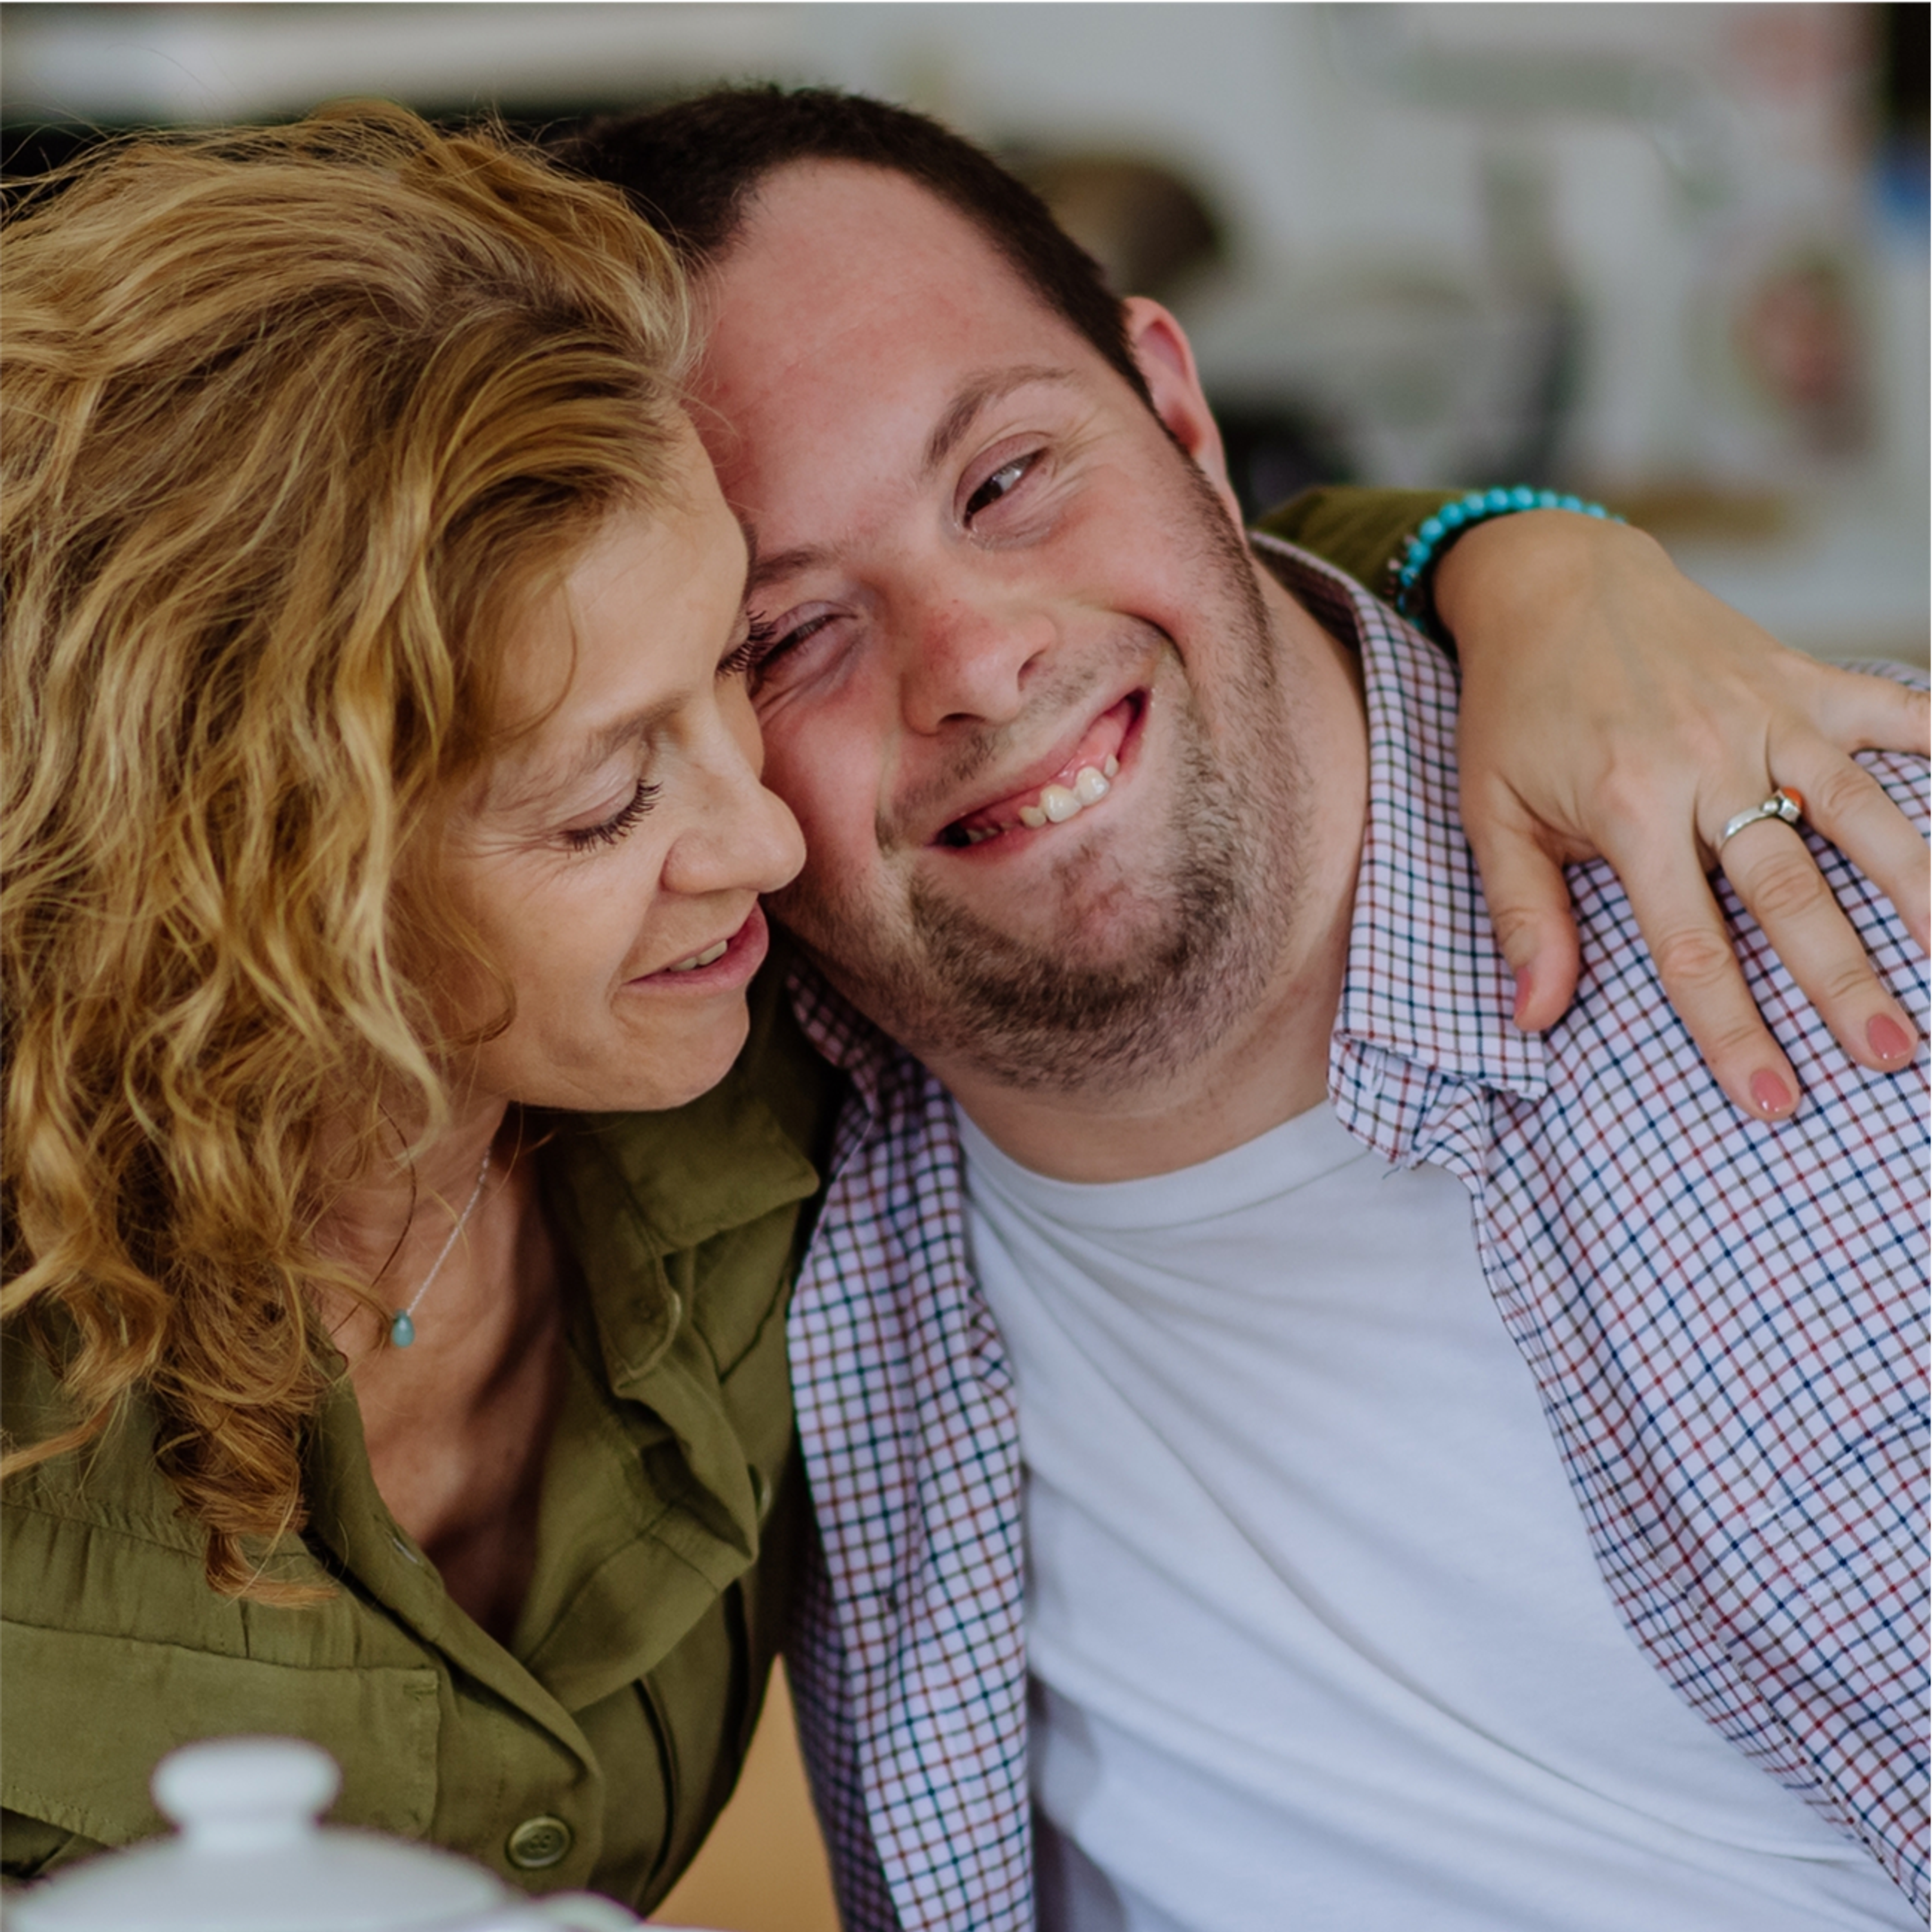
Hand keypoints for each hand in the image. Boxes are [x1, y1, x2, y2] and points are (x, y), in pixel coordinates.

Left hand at [1438, 510, 1929, 1119]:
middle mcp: (1709, 762)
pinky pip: (1896, 713)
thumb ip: (1521, 914)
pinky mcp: (1803, 676)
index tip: (1770, 1099)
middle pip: (1791, 891)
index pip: (1690, 943)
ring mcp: (1767, 714)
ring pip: (1866, 812)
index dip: (1732, 1028)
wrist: (1551, 580)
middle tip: (1889, 1057)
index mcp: (1628, 807)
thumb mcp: (1490, 812)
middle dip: (1844, 980)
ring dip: (1923, 889)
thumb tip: (1533, 1017)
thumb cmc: (1516, 709)